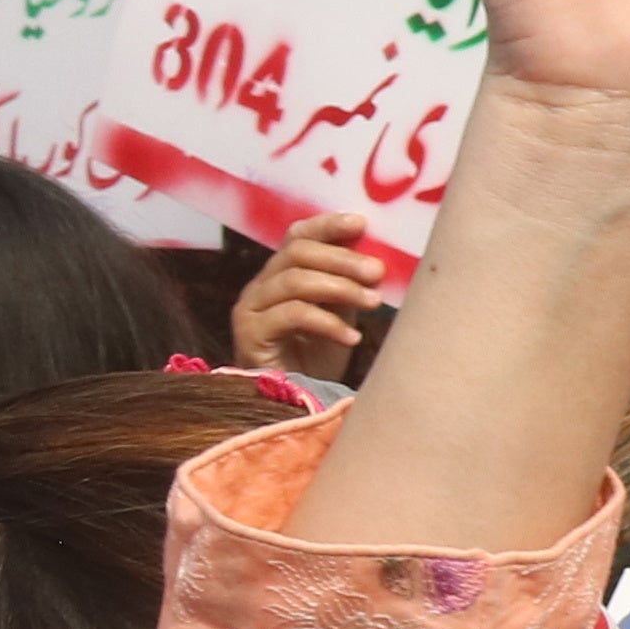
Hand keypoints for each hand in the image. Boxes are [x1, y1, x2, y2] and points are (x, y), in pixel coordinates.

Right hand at [225, 208, 386, 379]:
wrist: (298, 405)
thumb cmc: (320, 359)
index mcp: (281, 274)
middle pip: (296, 253)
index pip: (298, 236)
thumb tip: (379, 259)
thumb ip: (351, 285)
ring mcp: (251, 310)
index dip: (327, 225)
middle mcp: (260, 287)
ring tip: (373, 302)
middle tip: (377, 271)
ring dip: (339, 288)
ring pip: (293, 281)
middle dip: (341, 259)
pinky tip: (352, 337)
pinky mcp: (250, 336)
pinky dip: (327, 323)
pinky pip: (290, 315)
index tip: (361, 223)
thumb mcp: (341, 314)